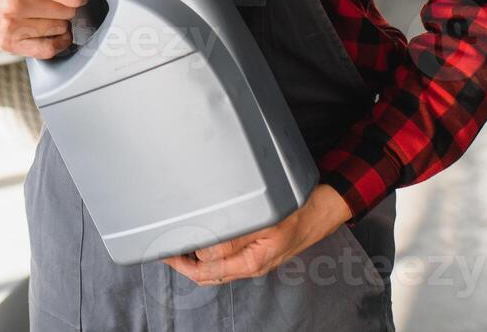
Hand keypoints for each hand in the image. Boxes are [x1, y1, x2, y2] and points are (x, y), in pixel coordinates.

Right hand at [0, 0, 99, 58]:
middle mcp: (15, 3)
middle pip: (68, 14)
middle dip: (66, 6)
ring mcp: (10, 25)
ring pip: (60, 31)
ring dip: (58, 22)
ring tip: (44, 9)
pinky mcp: (8, 42)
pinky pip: (48, 51)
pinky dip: (55, 42)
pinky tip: (48, 29)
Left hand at [162, 184, 352, 284]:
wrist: (321, 210)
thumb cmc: (297, 213)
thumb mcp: (264, 223)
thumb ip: (233, 239)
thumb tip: (203, 251)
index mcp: (251, 262)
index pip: (207, 270)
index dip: (182, 262)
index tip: (165, 249)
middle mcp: (251, 266)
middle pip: (209, 275)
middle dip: (184, 265)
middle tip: (166, 249)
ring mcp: (254, 261)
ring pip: (218, 269)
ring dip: (196, 261)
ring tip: (178, 246)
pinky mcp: (257, 253)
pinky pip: (228, 261)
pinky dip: (210, 256)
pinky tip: (203, 242)